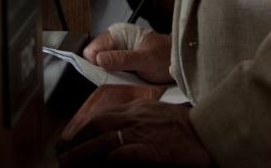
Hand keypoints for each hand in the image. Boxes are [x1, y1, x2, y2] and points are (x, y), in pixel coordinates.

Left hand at [58, 100, 212, 166]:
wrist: (207, 131)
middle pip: (97, 127)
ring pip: (102, 142)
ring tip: (67, 165)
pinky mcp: (148, 151)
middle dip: (76, 141)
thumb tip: (120, 131)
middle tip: (62, 155)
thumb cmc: (186, 126)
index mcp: (137, 108)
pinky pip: (120, 156)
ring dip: (81, 155)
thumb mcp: (158, 114)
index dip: (83, 128)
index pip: (103, 115)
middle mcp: (135, 118)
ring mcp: (140, 133)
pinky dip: (105, 163)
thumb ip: (139, 118)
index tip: (71, 139)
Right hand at [84, 23, 172, 83]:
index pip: (92, 49)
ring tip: (124, 80)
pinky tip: (125, 82)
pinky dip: (115, 79)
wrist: (180, 63)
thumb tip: (98, 59)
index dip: (94, 63)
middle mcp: (115, 42)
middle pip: (95, 59)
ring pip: (102, 67)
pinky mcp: (122, 64)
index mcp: (117, 34)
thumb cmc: (166, 57)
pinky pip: (111, 73)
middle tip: (116, 79)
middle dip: (101, 71)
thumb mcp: (145, 59)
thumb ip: (122, 59)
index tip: (103, 74)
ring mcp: (118, 53)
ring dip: (109, 76)